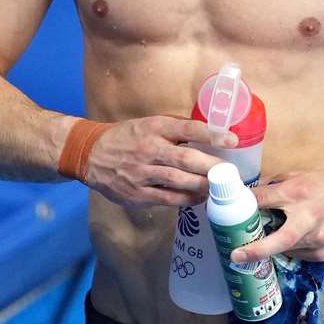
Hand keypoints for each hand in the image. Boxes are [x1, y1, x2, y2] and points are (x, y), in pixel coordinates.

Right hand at [81, 117, 237, 208]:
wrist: (91, 154)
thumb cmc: (127, 137)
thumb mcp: (148, 124)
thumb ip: (175, 130)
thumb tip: (209, 134)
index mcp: (154, 128)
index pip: (187, 128)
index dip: (212, 134)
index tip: (233, 140)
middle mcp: (148, 149)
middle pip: (186, 158)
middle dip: (212, 166)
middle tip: (230, 172)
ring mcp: (141, 173)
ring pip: (179, 181)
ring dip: (203, 186)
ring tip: (219, 188)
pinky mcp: (136, 194)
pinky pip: (167, 199)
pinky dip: (187, 199)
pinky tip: (199, 198)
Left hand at [234, 167, 323, 263]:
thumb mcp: (303, 176)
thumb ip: (277, 187)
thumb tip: (251, 196)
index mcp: (300, 192)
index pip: (264, 199)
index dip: (244, 205)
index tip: (227, 212)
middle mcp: (309, 217)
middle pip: (279, 238)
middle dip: (256, 249)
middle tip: (235, 256)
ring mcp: (319, 238)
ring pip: (286, 249)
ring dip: (274, 246)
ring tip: (266, 240)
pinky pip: (299, 255)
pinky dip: (292, 249)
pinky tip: (296, 239)